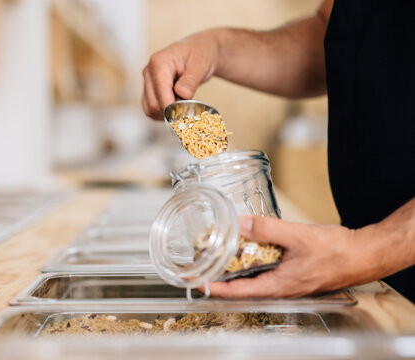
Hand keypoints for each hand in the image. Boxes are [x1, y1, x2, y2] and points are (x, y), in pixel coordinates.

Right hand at [142, 31, 219, 119]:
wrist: (198, 51)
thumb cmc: (200, 54)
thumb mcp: (200, 64)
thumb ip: (191, 80)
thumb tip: (182, 94)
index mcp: (159, 62)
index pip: (160, 91)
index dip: (171, 107)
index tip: (185, 114)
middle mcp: (149, 71)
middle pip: (153, 103)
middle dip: (171, 111)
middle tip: (188, 109)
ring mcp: (147, 81)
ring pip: (150, 109)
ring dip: (166, 114)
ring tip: (182, 106)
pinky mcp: (148, 90)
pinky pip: (150, 109)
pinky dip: (162, 114)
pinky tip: (175, 108)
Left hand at [208, 215, 380, 297]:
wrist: (364, 254)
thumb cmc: (337, 251)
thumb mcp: (297, 236)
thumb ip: (267, 229)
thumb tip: (240, 223)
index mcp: (278, 285)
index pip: (236, 291)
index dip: (212, 287)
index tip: (194, 280)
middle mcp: (279, 288)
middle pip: (240, 286)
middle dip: (218, 275)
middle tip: (198, 263)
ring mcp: (285, 282)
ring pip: (251, 277)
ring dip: (233, 267)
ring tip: (214, 254)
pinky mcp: (291, 273)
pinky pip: (264, 269)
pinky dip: (249, 260)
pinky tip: (244, 247)